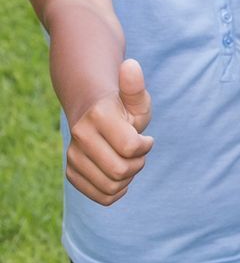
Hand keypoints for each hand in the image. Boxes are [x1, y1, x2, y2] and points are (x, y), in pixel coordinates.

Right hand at [66, 58, 153, 205]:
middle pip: (120, 171)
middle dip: (137, 164)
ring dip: (128, 178)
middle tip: (137, 152)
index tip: (145, 139)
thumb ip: (135, 87)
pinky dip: (116, 191)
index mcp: (98, 116)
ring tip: (126, 160)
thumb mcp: (136, 98)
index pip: (131, 148)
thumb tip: (131, 65)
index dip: (145, 146)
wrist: (93, 113)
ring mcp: (72, 156)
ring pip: (111, 187)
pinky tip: (118, 175)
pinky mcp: (71, 172)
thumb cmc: (122, 107)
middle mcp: (80, 136)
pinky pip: (101, 197)